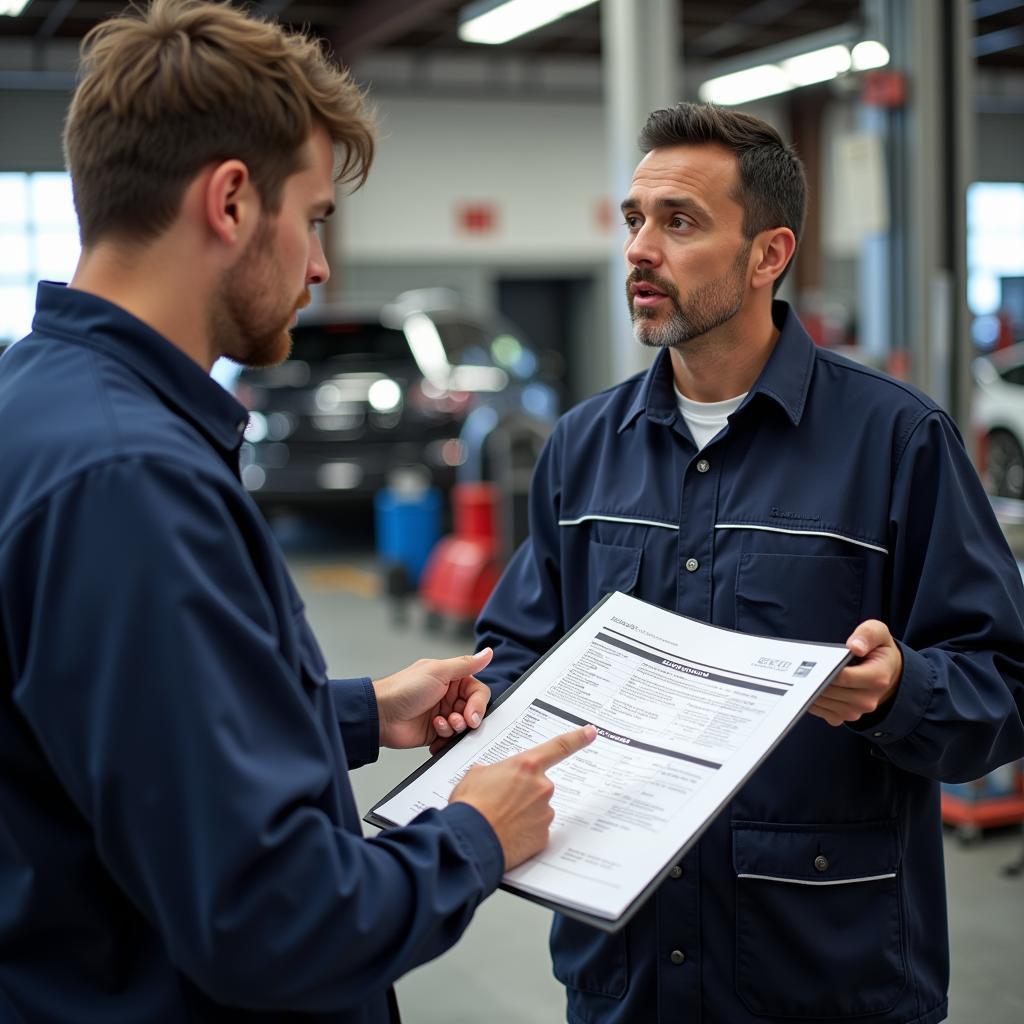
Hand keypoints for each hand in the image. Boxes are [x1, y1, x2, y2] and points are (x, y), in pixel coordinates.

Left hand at [373, 649, 492, 749]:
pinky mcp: (436, 731)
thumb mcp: (438, 672)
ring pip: (464, 725)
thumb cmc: (405, 689)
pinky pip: (451, 737)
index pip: (478, 691)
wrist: (381, 715)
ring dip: (455, 727)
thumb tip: (488, 653)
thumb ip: (466, 665)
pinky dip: (446, 737)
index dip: (478, 704)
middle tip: (458, 720)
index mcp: (452, 678)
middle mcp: (449, 695)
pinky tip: (435, 731)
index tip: (472, 714)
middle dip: (468, 717)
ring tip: (440, 724)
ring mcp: (442, 713)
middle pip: (474, 710)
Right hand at [449, 724, 597, 869]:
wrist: (469, 840)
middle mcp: (542, 787)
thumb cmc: (470, 805)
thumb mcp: (476, 774)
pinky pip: (536, 830)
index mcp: (526, 765)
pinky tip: (507, 834)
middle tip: (500, 802)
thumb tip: (495, 777)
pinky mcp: (543, 837)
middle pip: (539, 786)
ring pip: (537, 809)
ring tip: (499, 820)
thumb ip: (495, 771)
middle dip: (524, 793)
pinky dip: (524, 832)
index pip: (559, 746)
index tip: (591, 732)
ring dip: (523, 814)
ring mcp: (545, 813)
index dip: (578, 738)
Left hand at [809, 619, 902, 726]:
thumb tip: (855, 647)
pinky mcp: (842, 717)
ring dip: (811, 687)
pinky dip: (810, 697)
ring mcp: (855, 711)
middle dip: (816, 677)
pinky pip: (818, 709)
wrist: (885, 672)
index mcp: (877, 679)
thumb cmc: (878, 650)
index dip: (826, 668)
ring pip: (821, 701)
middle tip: (804, 665)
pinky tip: (810, 684)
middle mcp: (867, 700)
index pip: (843, 677)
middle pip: (829, 690)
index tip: (815, 660)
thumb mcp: (879, 633)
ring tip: (807, 673)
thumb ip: (868, 634)